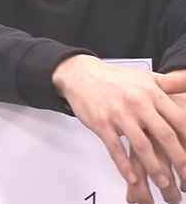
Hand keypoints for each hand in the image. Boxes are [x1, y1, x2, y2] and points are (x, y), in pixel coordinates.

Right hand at [54, 56, 185, 199]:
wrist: (81, 74)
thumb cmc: (116, 80)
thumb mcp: (147, 78)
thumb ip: (172, 83)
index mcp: (152, 93)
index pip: (179, 119)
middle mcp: (137, 103)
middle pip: (163, 134)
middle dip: (178, 157)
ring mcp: (118, 114)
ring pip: (140, 144)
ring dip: (154, 167)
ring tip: (164, 183)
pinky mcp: (101, 123)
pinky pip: (114, 147)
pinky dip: (123, 164)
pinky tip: (131, 177)